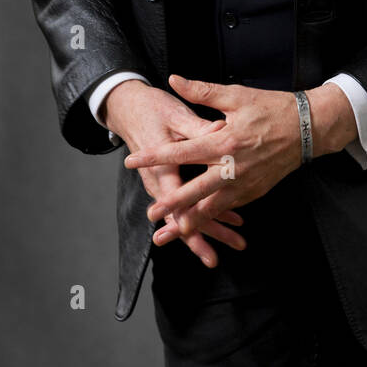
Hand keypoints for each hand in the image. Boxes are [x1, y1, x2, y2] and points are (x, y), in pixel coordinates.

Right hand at [101, 79, 245, 266]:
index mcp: (161, 168)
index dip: (187, 219)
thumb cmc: (152, 110)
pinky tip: (232, 219)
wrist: (130, 108)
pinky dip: (210, 213)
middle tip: (216, 258)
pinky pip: (189, 203)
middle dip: (200, 237)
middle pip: (181, 216)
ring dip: (211, 229)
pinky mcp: (171, 182)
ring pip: (187, 214)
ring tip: (236, 242)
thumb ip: (198, 128)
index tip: (200, 235)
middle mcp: (160, 182)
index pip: (174, 201)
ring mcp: (165, 184)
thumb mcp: (175, 115)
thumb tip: (221, 129)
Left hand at [122, 75, 357, 236]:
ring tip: (172, 231)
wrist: (309, 128)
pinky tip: (200, 224)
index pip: (182, 152)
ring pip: (213, 208)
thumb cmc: (273, 109)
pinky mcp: (254, 192)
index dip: (155, 157)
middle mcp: (232, 167)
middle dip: (171, 204)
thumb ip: (202, 91)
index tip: (133, 160)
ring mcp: (245, 183)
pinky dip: (213, 218)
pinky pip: (229, 208)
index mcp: (224, 141)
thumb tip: (175, 80)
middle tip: (151, 214)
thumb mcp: (236, 95)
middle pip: (195, 191)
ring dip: (191, 221)